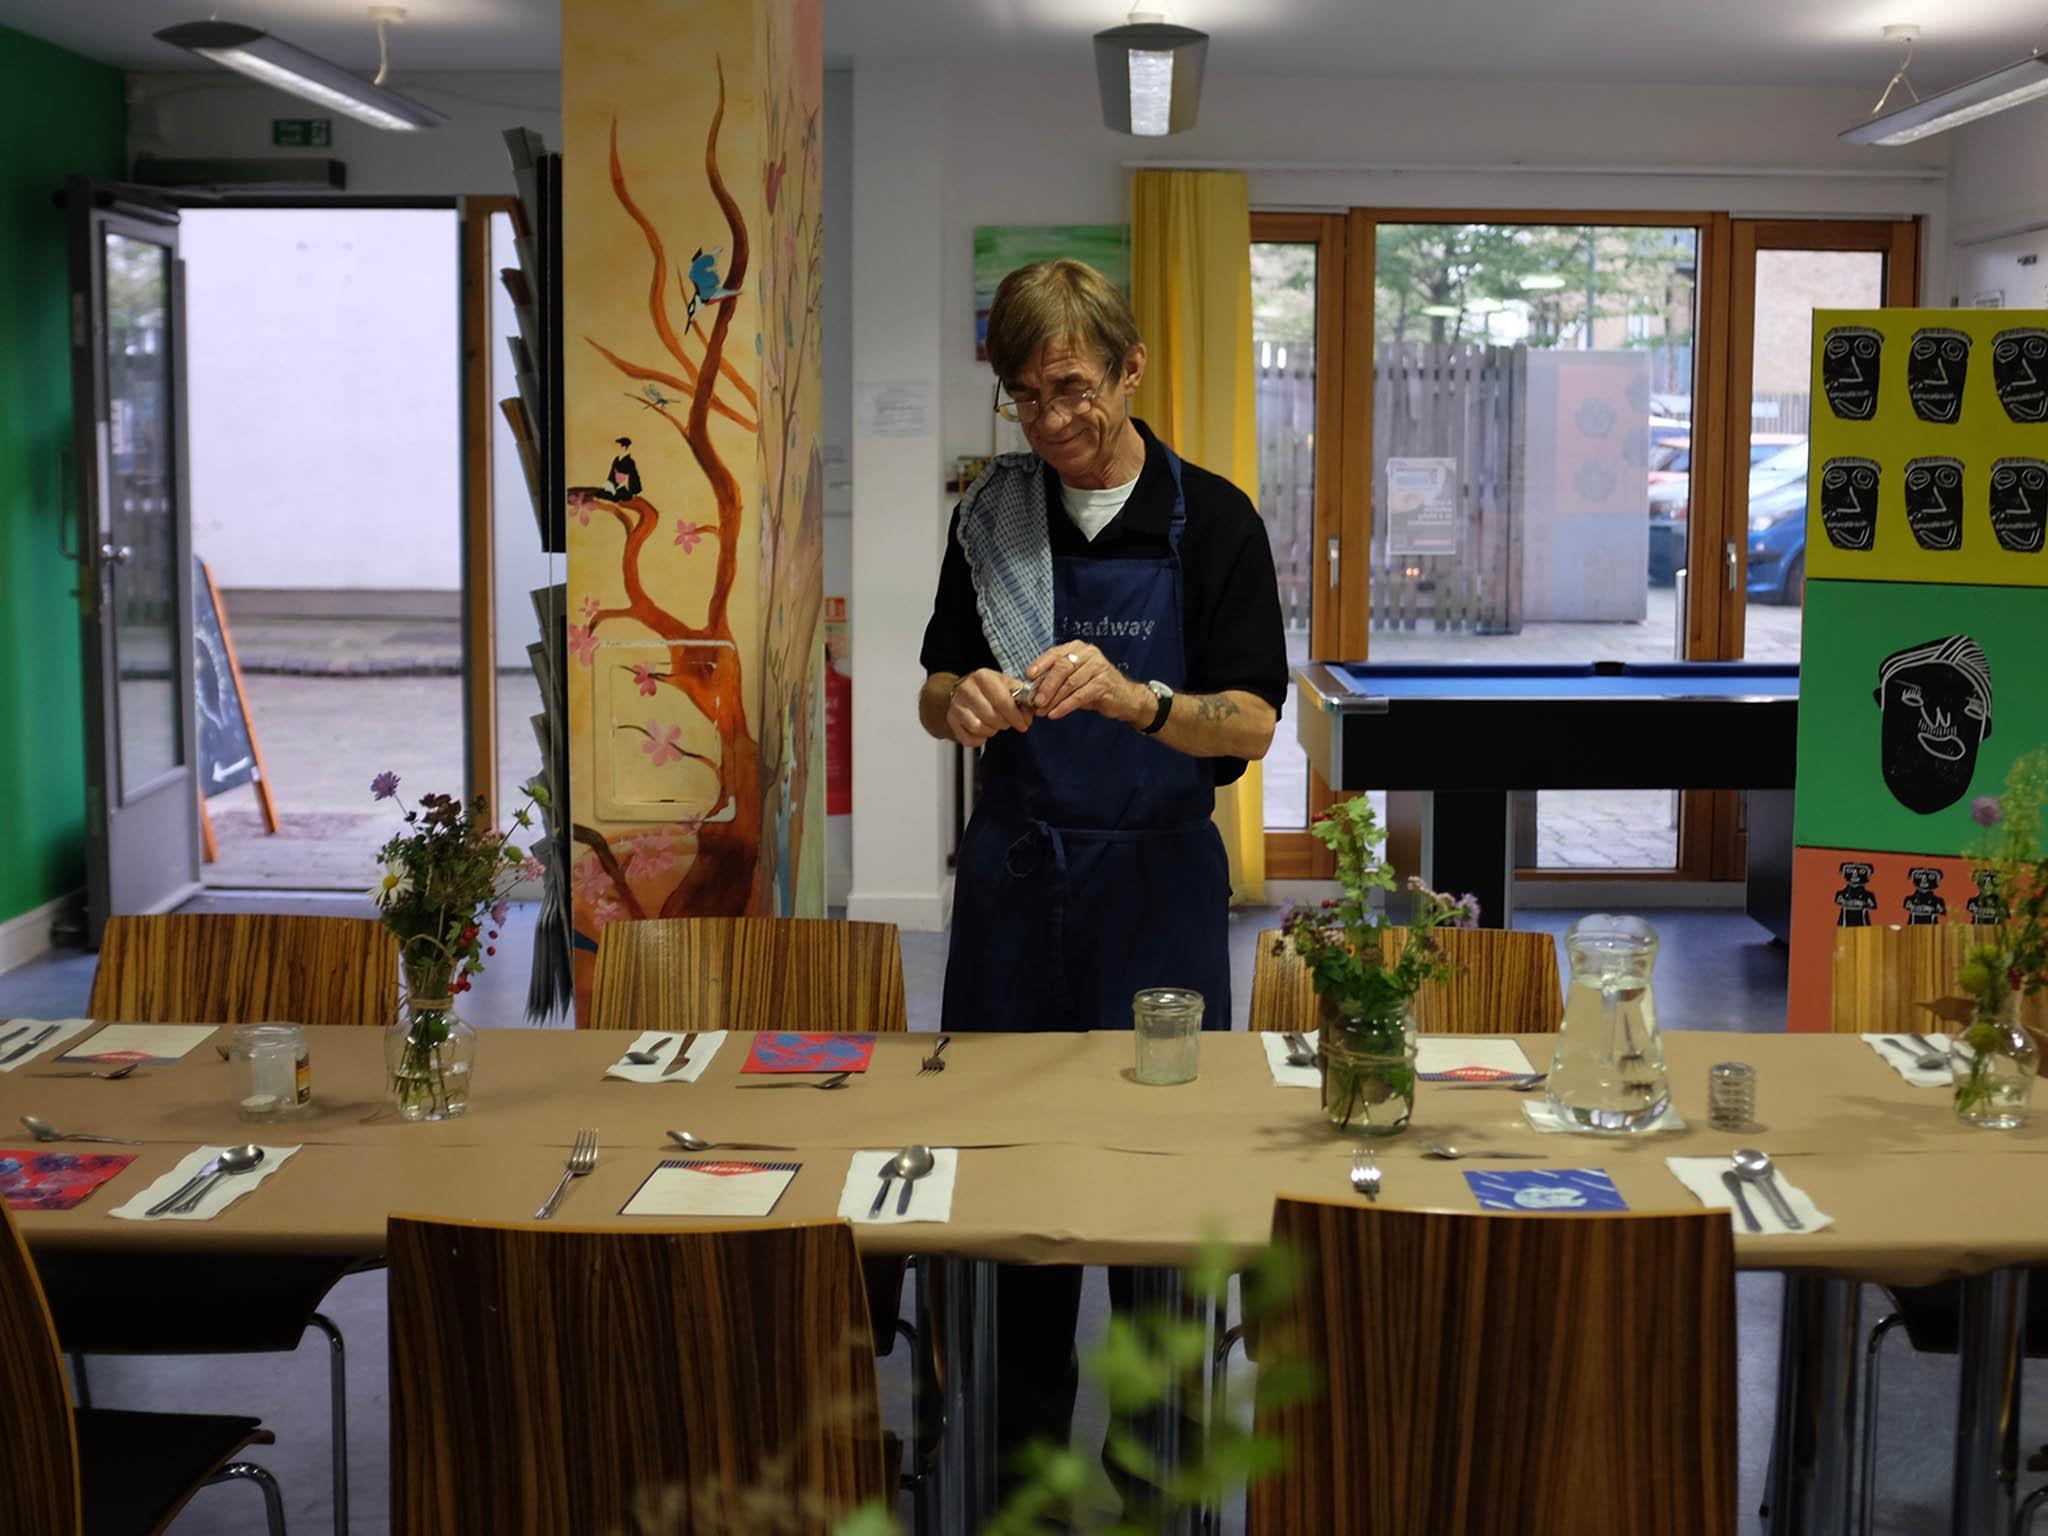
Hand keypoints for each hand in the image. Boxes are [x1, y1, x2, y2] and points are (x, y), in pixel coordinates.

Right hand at [945, 668, 1032, 746]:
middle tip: (1007, 722)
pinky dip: (979, 739)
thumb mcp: (1006, 684)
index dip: (1017, 717)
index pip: (1003, 702)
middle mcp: (967, 689)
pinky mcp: (951, 720)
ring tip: (994, 724)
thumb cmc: (989, 689)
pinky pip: (969, 738)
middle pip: (992, 717)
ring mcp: (956, 705)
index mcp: (983, 677)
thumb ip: (1022, 695)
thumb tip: (1031, 710)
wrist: (963, 689)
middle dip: (1005, 724)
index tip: (1024, 724)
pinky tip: (983, 730)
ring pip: (980, 728)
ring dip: (992, 731)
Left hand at [1026, 643, 1148, 723]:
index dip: (1040, 664)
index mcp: (1078, 649)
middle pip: (1062, 668)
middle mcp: (1089, 654)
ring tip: (1042, 711)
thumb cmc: (1095, 686)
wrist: (1125, 697)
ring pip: (1070, 683)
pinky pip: (1080, 695)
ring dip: (1054, 699)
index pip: (1055, 653)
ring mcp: (1098, 668)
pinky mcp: (1104, 684)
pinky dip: (1065, 706)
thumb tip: (1032, 690)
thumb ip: (1056, 680)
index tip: (1029, 676)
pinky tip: (1055, 714)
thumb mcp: (1074, 679)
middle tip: (1036, 701)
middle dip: (1046, 685)